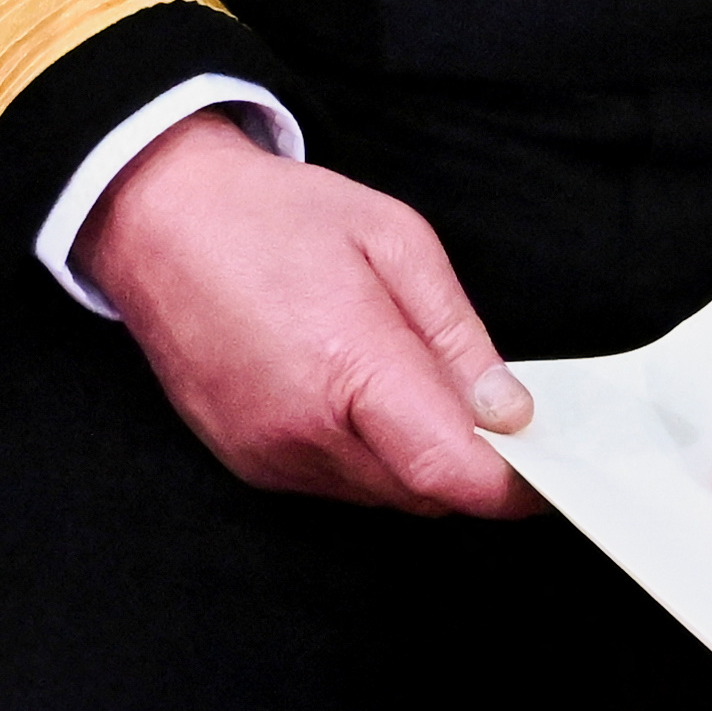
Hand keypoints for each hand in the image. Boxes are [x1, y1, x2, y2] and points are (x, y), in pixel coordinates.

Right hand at [78, 112, 540, 516]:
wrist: (160, 220)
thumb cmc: (275, 217)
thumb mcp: (394, 239)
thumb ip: (456, 335)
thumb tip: (507, 410)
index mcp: (347, 364)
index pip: (448, 469)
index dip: (512, 486)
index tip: (551, 471)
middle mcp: (302, 430)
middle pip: (422, 492)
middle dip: (469, 463)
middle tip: (494, 408)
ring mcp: (267, 456)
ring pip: (380, 493)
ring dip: (416, 458)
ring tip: (410, 377)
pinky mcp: (246, 464)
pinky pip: (334, 483)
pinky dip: (367, 454)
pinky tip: (359, 392)